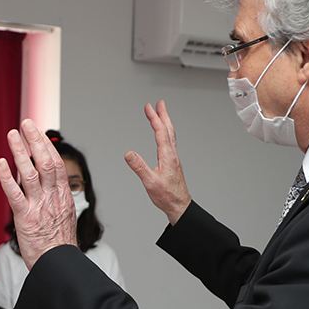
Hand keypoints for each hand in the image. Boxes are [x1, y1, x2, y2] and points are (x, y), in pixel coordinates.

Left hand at [0, 118, 78, 267]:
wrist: (59, 265)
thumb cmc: (59, 244)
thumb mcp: (65, 216)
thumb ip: (58, 198)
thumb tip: (54, 186)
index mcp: (63, 196)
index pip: (57, 164)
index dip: (47, 147)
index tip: (38, 133)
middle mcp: (53, 197)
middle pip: (46, 162)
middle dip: (35, 141)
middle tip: (26, 123)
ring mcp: (39, 206)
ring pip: (30, 173)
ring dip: (20, 152)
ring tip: (12, 135)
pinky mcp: (26, 217)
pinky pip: (15, 194)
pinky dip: (7, 177)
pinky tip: (0, 163)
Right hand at [125, 100, 191, 223]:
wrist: (179, 205)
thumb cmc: (167, 196)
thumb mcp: (150, 182)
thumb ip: (139, 167)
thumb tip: (129, 154)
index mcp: (167, 156)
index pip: (161, 132)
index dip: (154, 118)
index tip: (149, 107)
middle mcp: (172, 155)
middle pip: (168, 130)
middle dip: (162, 115)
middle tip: (159, 103)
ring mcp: (173, 158)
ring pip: (170, 135)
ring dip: (165, 122)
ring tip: (161, 114)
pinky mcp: (173, 162)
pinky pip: (170, 142)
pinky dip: (166, 133)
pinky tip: (164, 135)